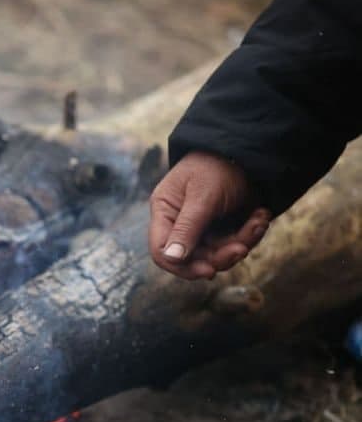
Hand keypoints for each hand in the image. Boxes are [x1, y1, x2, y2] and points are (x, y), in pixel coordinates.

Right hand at [149, 151, 271, 279]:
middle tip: (241, 249)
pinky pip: (233, 245)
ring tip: (259, 221)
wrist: (248, 151)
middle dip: (220, 256)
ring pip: (217, 255)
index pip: (162, 251)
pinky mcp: (222, 229)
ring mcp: (201, 228)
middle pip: (192, 259)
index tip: (208, 270)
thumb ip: (187, 228)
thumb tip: (171, 258)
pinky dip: (250, 234)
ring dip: (241, 243)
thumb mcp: (202, 196)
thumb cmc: (217, 166)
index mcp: (165, 212)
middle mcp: (179, 223)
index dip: (181, 266)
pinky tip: (260, 217)